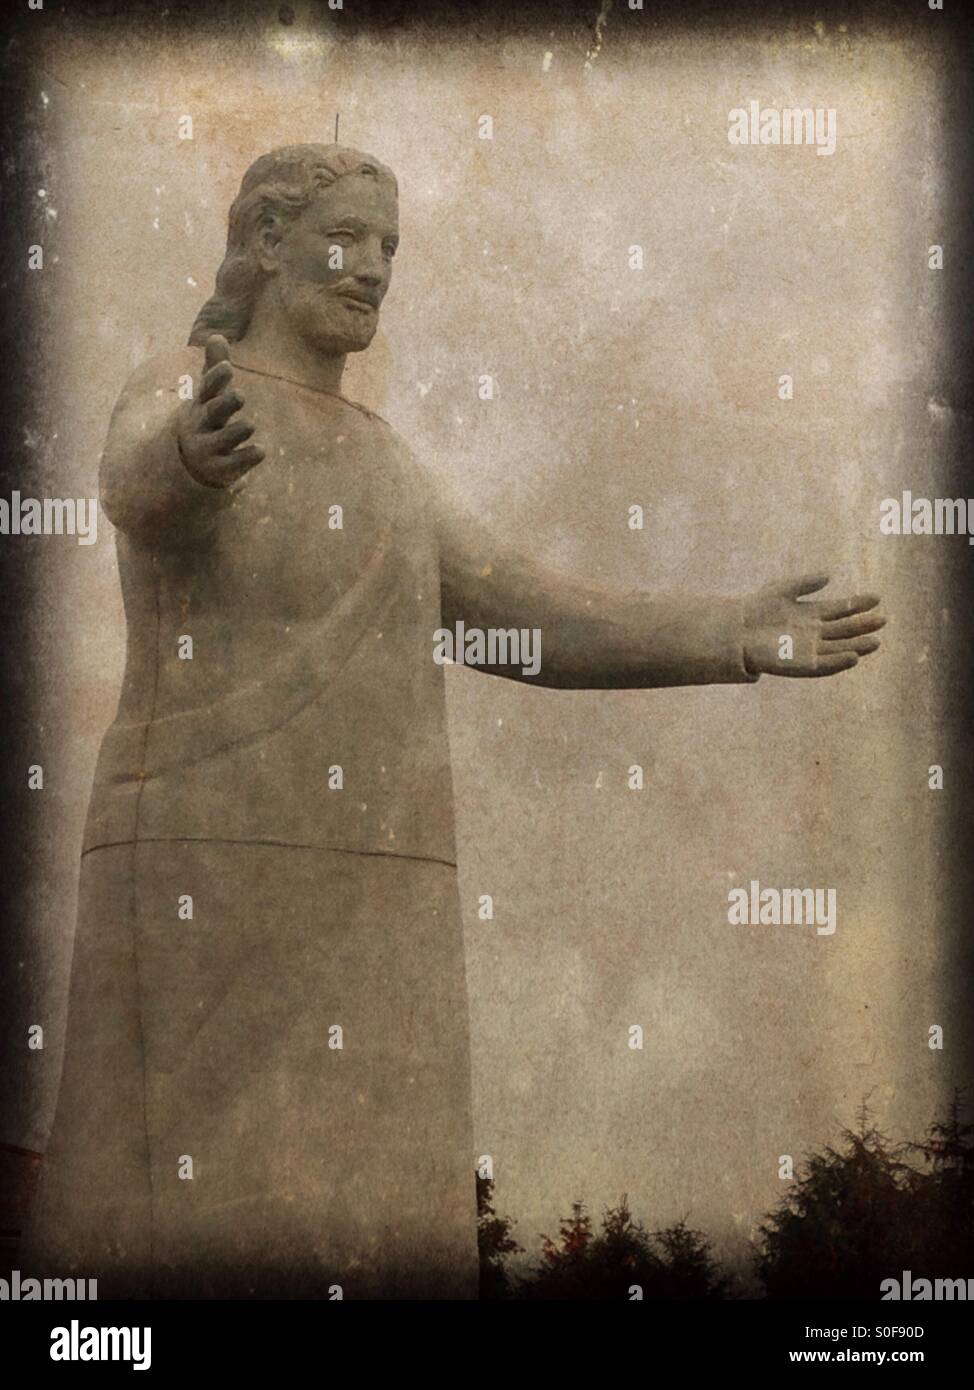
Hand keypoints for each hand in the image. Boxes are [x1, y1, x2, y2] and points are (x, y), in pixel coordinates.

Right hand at [175, 334, 264, 486]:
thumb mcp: (208, 396)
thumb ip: (214, 369)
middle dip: (225, 404)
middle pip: (212, 413)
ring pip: (223, 439)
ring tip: (248, 425)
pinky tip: (260, 451)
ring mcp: (209, 449)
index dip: (216, 378)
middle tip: (240, 395)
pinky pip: (234, 464)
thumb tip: (216, 335)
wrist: (190, 464)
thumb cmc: (206, 420)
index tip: (228, 367)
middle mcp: (201, 426)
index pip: (207, 389)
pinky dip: (247, 457)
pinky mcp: (220, 470)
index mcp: (201, 405)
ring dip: (236, 431)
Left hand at [743, 575, 884, 677]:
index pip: (841, 609)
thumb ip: (806, 583)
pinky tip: (853, 657)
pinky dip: (839, 662)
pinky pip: (824, 665)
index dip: (858, 604)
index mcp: (812, 614)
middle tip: (883, 619)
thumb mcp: (783, 589)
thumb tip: (829, 576)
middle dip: (863, 625)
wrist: (737, 630)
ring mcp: (809, 649)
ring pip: (839, 648)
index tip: (876, 598)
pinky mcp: (801, 664)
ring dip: (857, 645)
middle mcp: (815, 633)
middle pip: (845, 629)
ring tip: (875, 642)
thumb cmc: (757, 608)